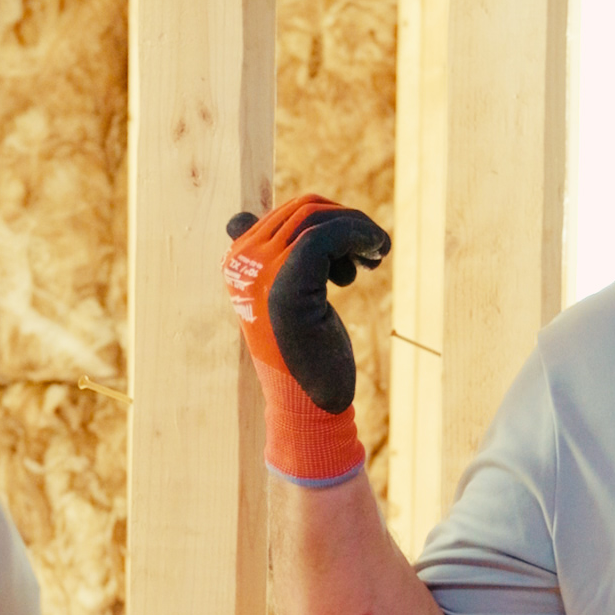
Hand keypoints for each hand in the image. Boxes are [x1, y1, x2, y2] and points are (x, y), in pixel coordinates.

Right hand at [223, 195, 390, 484]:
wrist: (308, 405)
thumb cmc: (304, 355)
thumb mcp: (288, 299)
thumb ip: (272, 261)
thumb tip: (237, 218)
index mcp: (237, 263)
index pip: (287, 212)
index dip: (328, 220)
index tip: (351, 252)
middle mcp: (242, 262)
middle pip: (304, 210)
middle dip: (347, 222)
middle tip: (373, 251)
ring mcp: (261, 271)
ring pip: (317, 219)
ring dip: (359, 229)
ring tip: (376, 257)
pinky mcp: (287, 283)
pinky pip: (326, 234)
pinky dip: (360, 234)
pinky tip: (377, 254)